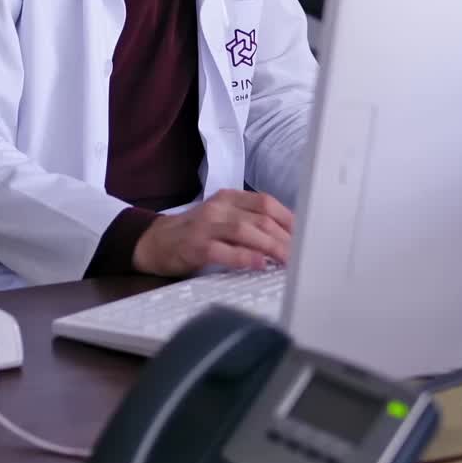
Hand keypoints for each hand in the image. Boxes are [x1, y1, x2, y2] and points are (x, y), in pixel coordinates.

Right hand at [131, 189, 293, 276]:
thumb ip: (250, 222)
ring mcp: (205, 226)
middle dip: (286, 238)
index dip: (289, 220)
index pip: (267, 203)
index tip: (306, 237)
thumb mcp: (223, 218)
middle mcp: (219, 208)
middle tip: (302, 256)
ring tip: (287, 261)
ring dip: (271, 247)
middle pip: (261, 218)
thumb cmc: (196, 232)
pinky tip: (258, 264)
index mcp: (229, 198)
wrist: (155, 241)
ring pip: (245, 231)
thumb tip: (289, 238)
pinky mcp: (195, 246)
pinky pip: (223, 250)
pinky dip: (244, 257)